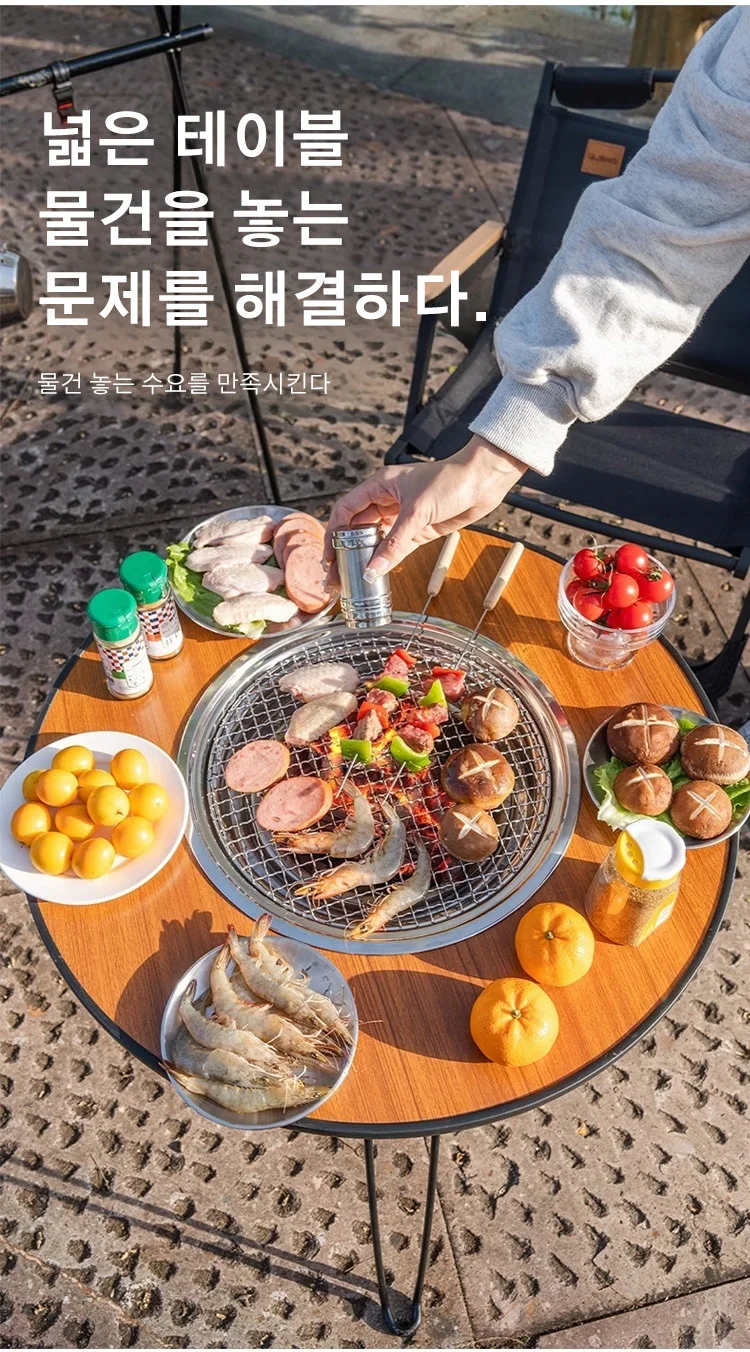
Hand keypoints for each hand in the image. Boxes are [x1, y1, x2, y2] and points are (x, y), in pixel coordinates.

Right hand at [324, 435, 524, 581]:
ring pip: (374, 539)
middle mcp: (386, 501)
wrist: (483, 481)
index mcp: (379, 486)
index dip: (333, 533)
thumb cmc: (450, 481)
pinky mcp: (417, 530)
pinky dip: (385, 560)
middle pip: (356, 528)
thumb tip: (372, 569)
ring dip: (363, 558)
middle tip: (335, 575)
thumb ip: (394, 543)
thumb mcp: (417, 512)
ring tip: (351, 579)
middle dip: (344, 551)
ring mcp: (401, 517)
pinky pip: (395, 548)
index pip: (346, 511)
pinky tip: (375, 574)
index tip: (328, 556)